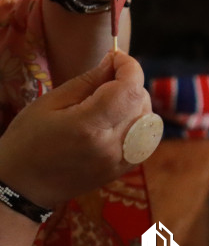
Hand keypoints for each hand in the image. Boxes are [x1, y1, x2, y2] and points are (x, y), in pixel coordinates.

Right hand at [0, 51, 154, 208]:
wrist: (22, 187)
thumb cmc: (27, 141)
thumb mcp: (50, 103)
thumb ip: (87, 81)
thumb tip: (114, 61)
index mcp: (89, 127)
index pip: (129, 89)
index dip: (129, 67)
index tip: (117, 57)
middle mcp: (112, 145)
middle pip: (141, 101)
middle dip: (130, 82)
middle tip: (107, 78)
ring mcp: (121, 160)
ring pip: (149, 118)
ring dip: (136, 101)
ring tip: (111, 100)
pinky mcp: (124, 169)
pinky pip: (147, 137)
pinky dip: (139, 121)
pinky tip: (118, 118)